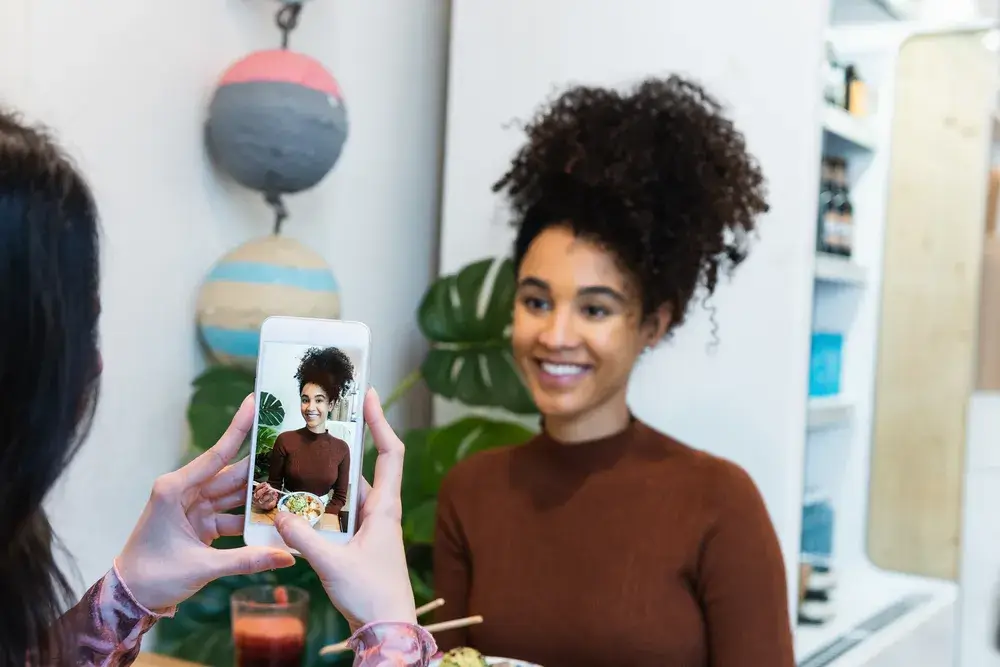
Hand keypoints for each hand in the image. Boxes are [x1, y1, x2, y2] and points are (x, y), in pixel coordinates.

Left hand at [116, 395, 295, 611]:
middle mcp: (185, 491)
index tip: (255, 402)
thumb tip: (287, 557)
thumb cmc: (153, 576)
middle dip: (261, 465)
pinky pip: (232, 514)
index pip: (217, 454)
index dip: (239, 428)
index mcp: (175, 489)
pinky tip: (276, 517)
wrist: (129, 599)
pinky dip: (251, 518)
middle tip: (292, 448)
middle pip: (231, 473)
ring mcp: (193, 507)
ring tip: (293, 484)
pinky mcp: (200, 523)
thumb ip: (247, 559)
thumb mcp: (201, 567)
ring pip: (234, 494)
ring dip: (260, 494)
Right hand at [275, 388, 414, 630]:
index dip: (380, 422)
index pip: (389, 453)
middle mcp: (380, 512)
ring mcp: (370, 528)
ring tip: (295, 459)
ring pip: (344, 494)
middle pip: (362, 468)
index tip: (368, 396)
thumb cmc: (372, 596)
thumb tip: (278, 514)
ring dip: (323, 480)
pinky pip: (337, 515)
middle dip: (340, 445)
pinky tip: (294, 505)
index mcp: (385, 508)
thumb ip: (303, 539)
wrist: (387, 630)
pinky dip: (319, 507)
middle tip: (317, 422)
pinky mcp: (358, 544)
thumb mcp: (333, 564)